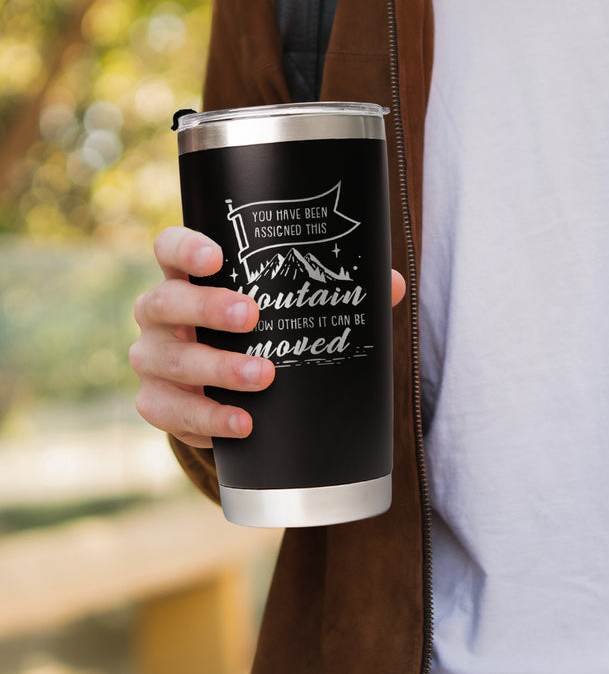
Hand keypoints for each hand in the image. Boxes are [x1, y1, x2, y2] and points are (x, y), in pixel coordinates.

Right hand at [130, 227, 406, 448]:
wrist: (228, 387)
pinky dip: (206, 420)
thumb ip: (337, 291)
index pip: (170, 249)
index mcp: (188, 276)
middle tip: (252, 316)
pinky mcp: (157, 402)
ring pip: (165, 361)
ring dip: (215, 370)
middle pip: (164, 302)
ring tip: (263, 377)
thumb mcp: (289, 306)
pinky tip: (243, 425)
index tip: (215, 257)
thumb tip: (391, 284)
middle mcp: (161, 313)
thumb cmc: (261, 330)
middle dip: (207, 308)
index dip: (185, 249)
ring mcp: (153, 359)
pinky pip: (167, 413)